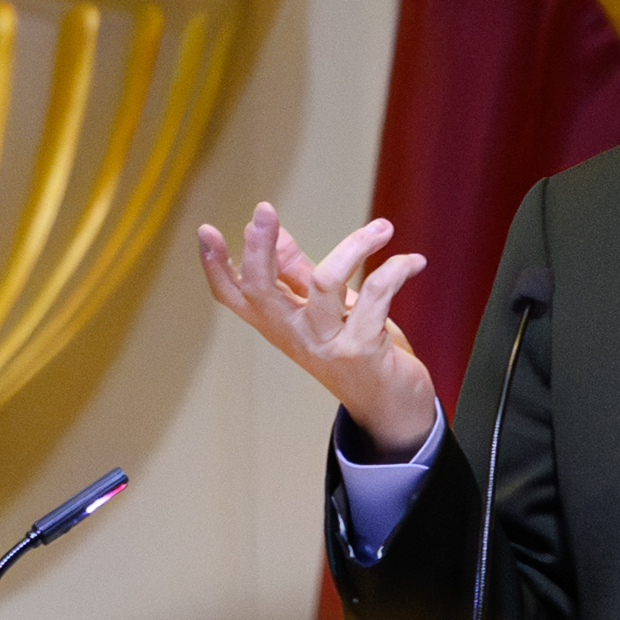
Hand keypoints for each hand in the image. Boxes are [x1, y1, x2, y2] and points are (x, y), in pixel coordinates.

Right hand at [195, 201, 443, 455]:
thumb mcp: (323, 312)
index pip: (235, 297)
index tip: (206, 230)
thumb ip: (295, 275)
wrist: (394, 410)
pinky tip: (413, 262)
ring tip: (383, 228)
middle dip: (259, 248)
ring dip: (356, 245)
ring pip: (325, 281)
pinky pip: (376, 295)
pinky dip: (397, 270)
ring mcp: (327, 345)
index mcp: (280, 325)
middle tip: (264, 209)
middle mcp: (296, 336)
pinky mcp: (362, 350)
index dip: (215, 266)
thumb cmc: (358, 353)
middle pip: (261, 290)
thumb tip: (269, 234)